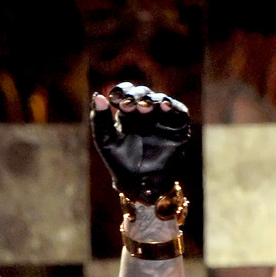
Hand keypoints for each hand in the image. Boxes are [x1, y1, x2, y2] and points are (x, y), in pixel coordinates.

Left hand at [91, 82, 190, 203]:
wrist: (139, 184)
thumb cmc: (120, 164)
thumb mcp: (106, 141)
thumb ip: (99, 120)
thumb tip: (97, 95)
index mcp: (127, 115)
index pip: (124, 95)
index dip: (120, 92)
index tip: (114, 98)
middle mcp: (145, 114)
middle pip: (142, 94)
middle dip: (135, 96)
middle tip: (127, 104)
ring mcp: (162, 118)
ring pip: (159, 99)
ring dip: (151, 100)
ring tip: (143, 107)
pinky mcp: (178, 125)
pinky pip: (178, 111)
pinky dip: (171, 106)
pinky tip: (163, 106)